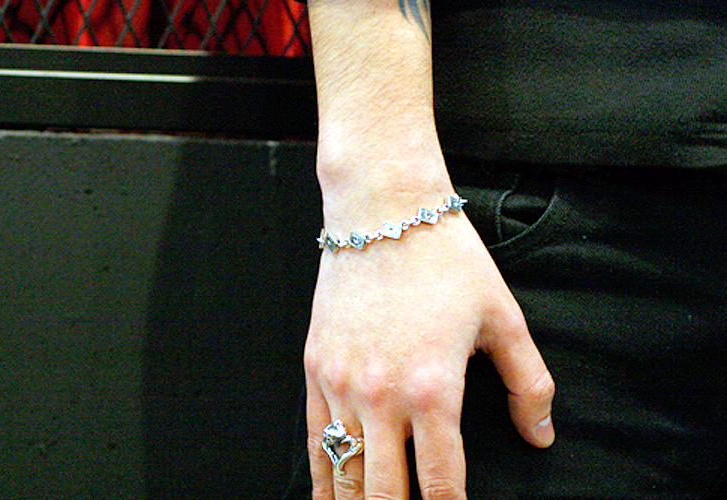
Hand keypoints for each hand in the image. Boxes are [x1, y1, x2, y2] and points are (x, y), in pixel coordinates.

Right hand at [304, 210, 555, 498]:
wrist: (382, 211)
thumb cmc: (444, 258)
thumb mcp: (502, 317)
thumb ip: (528, 382)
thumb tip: (539, 434)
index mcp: (435, 390)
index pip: (442, 485)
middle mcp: (382, 396)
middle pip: (386, 494)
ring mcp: (342, 384)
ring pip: (343, 475)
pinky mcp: (316, 367)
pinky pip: (315, 440)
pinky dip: (322, 478)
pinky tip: (329, 497)